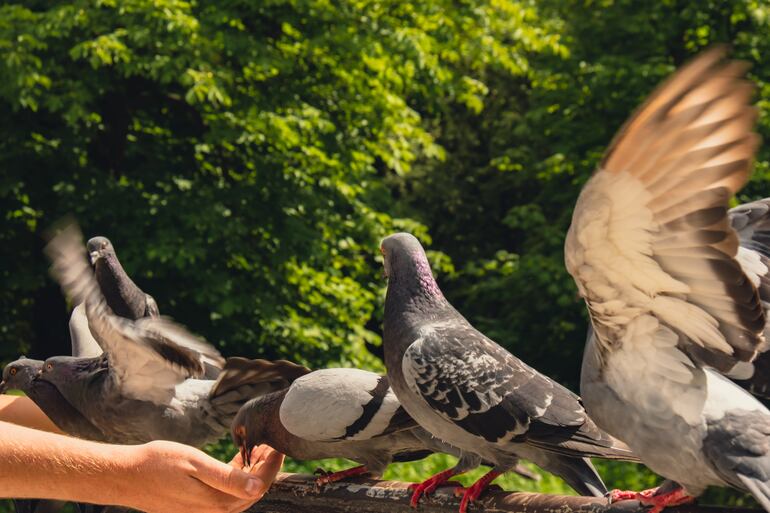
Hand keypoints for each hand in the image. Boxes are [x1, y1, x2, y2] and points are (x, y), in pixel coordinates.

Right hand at [117, 440, 283, 512]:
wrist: (125, 476)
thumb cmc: (158, 464)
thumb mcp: (195, 464)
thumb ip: (227, 478)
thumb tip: (258, 487)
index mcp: (217, 502)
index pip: (258, 486)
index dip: (272, 466)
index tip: (279, 444)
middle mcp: (213, 512)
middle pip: (252, 491)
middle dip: (265, 468)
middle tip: (271, 443)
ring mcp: (204, 511)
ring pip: (239, 492)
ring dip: (251, 472)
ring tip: (257, 448)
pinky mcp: (196, 506)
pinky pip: (224, 493)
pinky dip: (235, 477)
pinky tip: (238, 460)